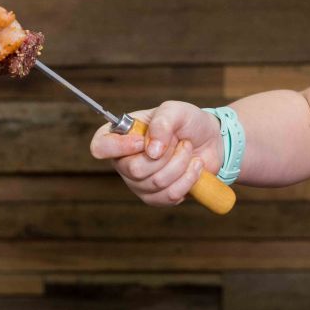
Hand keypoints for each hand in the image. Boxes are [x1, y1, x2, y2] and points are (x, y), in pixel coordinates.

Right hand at [89, 101, 220, 206]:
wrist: (209, 141)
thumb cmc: (186, 122)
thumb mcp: (175, 111)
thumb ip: (161, 123)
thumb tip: (151, 150)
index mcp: (120, 136)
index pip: (100, 147)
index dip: (118, 147)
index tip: (142, 141)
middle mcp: (124, 162)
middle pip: (134, 169)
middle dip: (166, 155)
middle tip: (179, 141)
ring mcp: (138, 183)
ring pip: (156, 183)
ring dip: (181, 164)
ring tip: (188, 150)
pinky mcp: (156, 198)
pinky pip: (170, 196)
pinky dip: (188, 179)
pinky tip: (193, 167)